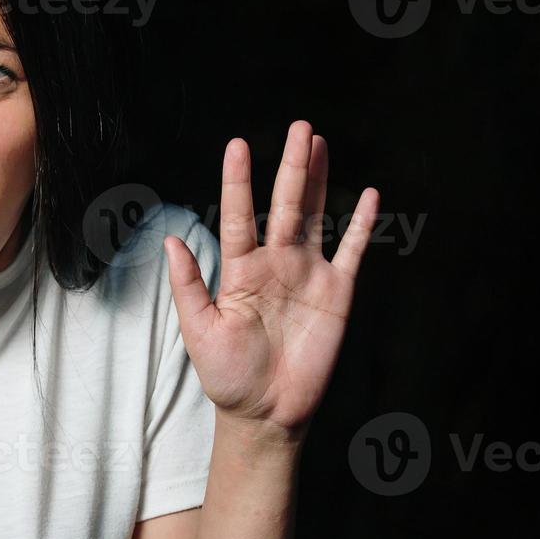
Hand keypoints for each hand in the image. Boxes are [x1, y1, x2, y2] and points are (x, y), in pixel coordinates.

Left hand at [163, 120, 378, 433]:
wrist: (265, 412)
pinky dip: (362, 226)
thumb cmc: (227, 374)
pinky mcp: (337, 293)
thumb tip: (169, 241)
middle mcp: (275, 262)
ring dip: (319, 181)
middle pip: (284, 204)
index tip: (238, 145)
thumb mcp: (198, 330)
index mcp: (240, 269)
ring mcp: (307, 274)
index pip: (238, 214)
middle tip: (299, 126)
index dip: (237, 181)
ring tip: (320, 142)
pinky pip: (352, 252)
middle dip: (292, 166)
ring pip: (315, 216)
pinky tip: (369, 196)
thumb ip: (188, 285)